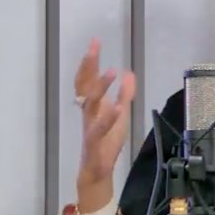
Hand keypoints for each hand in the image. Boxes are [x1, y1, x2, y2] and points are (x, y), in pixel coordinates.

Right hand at [74, 39, 135, 207]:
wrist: (97, 173)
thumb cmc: (106, 143)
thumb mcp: (120, 115)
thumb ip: (124, 95)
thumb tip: (129, 72)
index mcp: (93, 106)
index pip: (88, 79)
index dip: (90, 61)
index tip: (95, 42)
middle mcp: (89, 114)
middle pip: (85, 86)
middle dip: (89, 66)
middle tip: (93, 48)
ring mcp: (90, 127)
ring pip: (91, 105)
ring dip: (100, 88)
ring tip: (112, 71)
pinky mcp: (95, 144)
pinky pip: (99, 130)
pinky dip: (108, 118)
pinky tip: (117, 107)